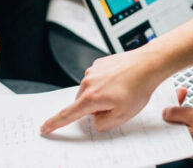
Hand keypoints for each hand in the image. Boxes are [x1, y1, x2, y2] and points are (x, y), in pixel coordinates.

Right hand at [41, 47, 167, 133]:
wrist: (147, 65)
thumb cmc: (137, 87)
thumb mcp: (122, 115)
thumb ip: (103, 123)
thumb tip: (95, 118)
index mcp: (91, 98)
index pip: (67, 114)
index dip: (55, 123)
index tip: (45, 127)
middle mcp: (88, 82)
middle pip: (82, 103)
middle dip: (94, 108)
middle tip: (115, 105)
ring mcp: (92, 71)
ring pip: (90, 90)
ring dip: (100, 95)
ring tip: (120, 91)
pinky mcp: (98, 64)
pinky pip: (96, 79)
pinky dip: (104, 83)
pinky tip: (119, 82)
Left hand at [164, 88, 192, 161]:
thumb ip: (176, 113)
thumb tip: (164, 112)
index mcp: (174, 138)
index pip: (161, 119)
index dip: (164, 104)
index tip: (168, 94)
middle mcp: (178, 144)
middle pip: (169, 120)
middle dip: (174, 104)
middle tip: (182, 92)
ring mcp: (186, 145)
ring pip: (178, 124)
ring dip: (182, 110)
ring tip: (187, 99)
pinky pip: (186, 130)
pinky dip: (188, 120)